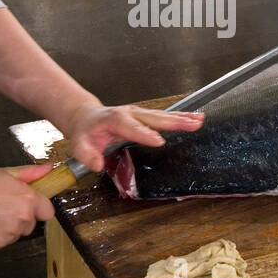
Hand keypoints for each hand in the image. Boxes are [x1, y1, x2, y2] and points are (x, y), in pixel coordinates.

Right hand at [0, 163, 55, 250]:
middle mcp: (22, 219)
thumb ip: (29, 173)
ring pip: (15, 234)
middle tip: (3, 207)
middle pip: (30, 224)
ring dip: (7, 228)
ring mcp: (10, 234)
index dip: (39, 208)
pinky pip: (1, 242)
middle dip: (21, 218)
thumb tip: (48, 169)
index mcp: (28, 200)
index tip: (30, 205)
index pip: (48, 212)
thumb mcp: (5, 173)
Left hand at [61, 103, 204, 171]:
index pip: (131, 127)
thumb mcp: (79, 145)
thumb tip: (97, 164)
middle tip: (192, 125)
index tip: (159, 141)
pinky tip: (196, 117)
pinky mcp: (146, 116)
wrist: (87, 117)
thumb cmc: (86, 132)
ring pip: (162, 115)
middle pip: (153, 117)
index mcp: (114, 120)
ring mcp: (139, 113)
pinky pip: (164, 116)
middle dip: (173, 121)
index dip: (145, 134)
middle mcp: (130, 114)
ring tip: (199, 119)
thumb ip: (86, 155)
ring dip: (182, 117)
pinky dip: (181, 116)